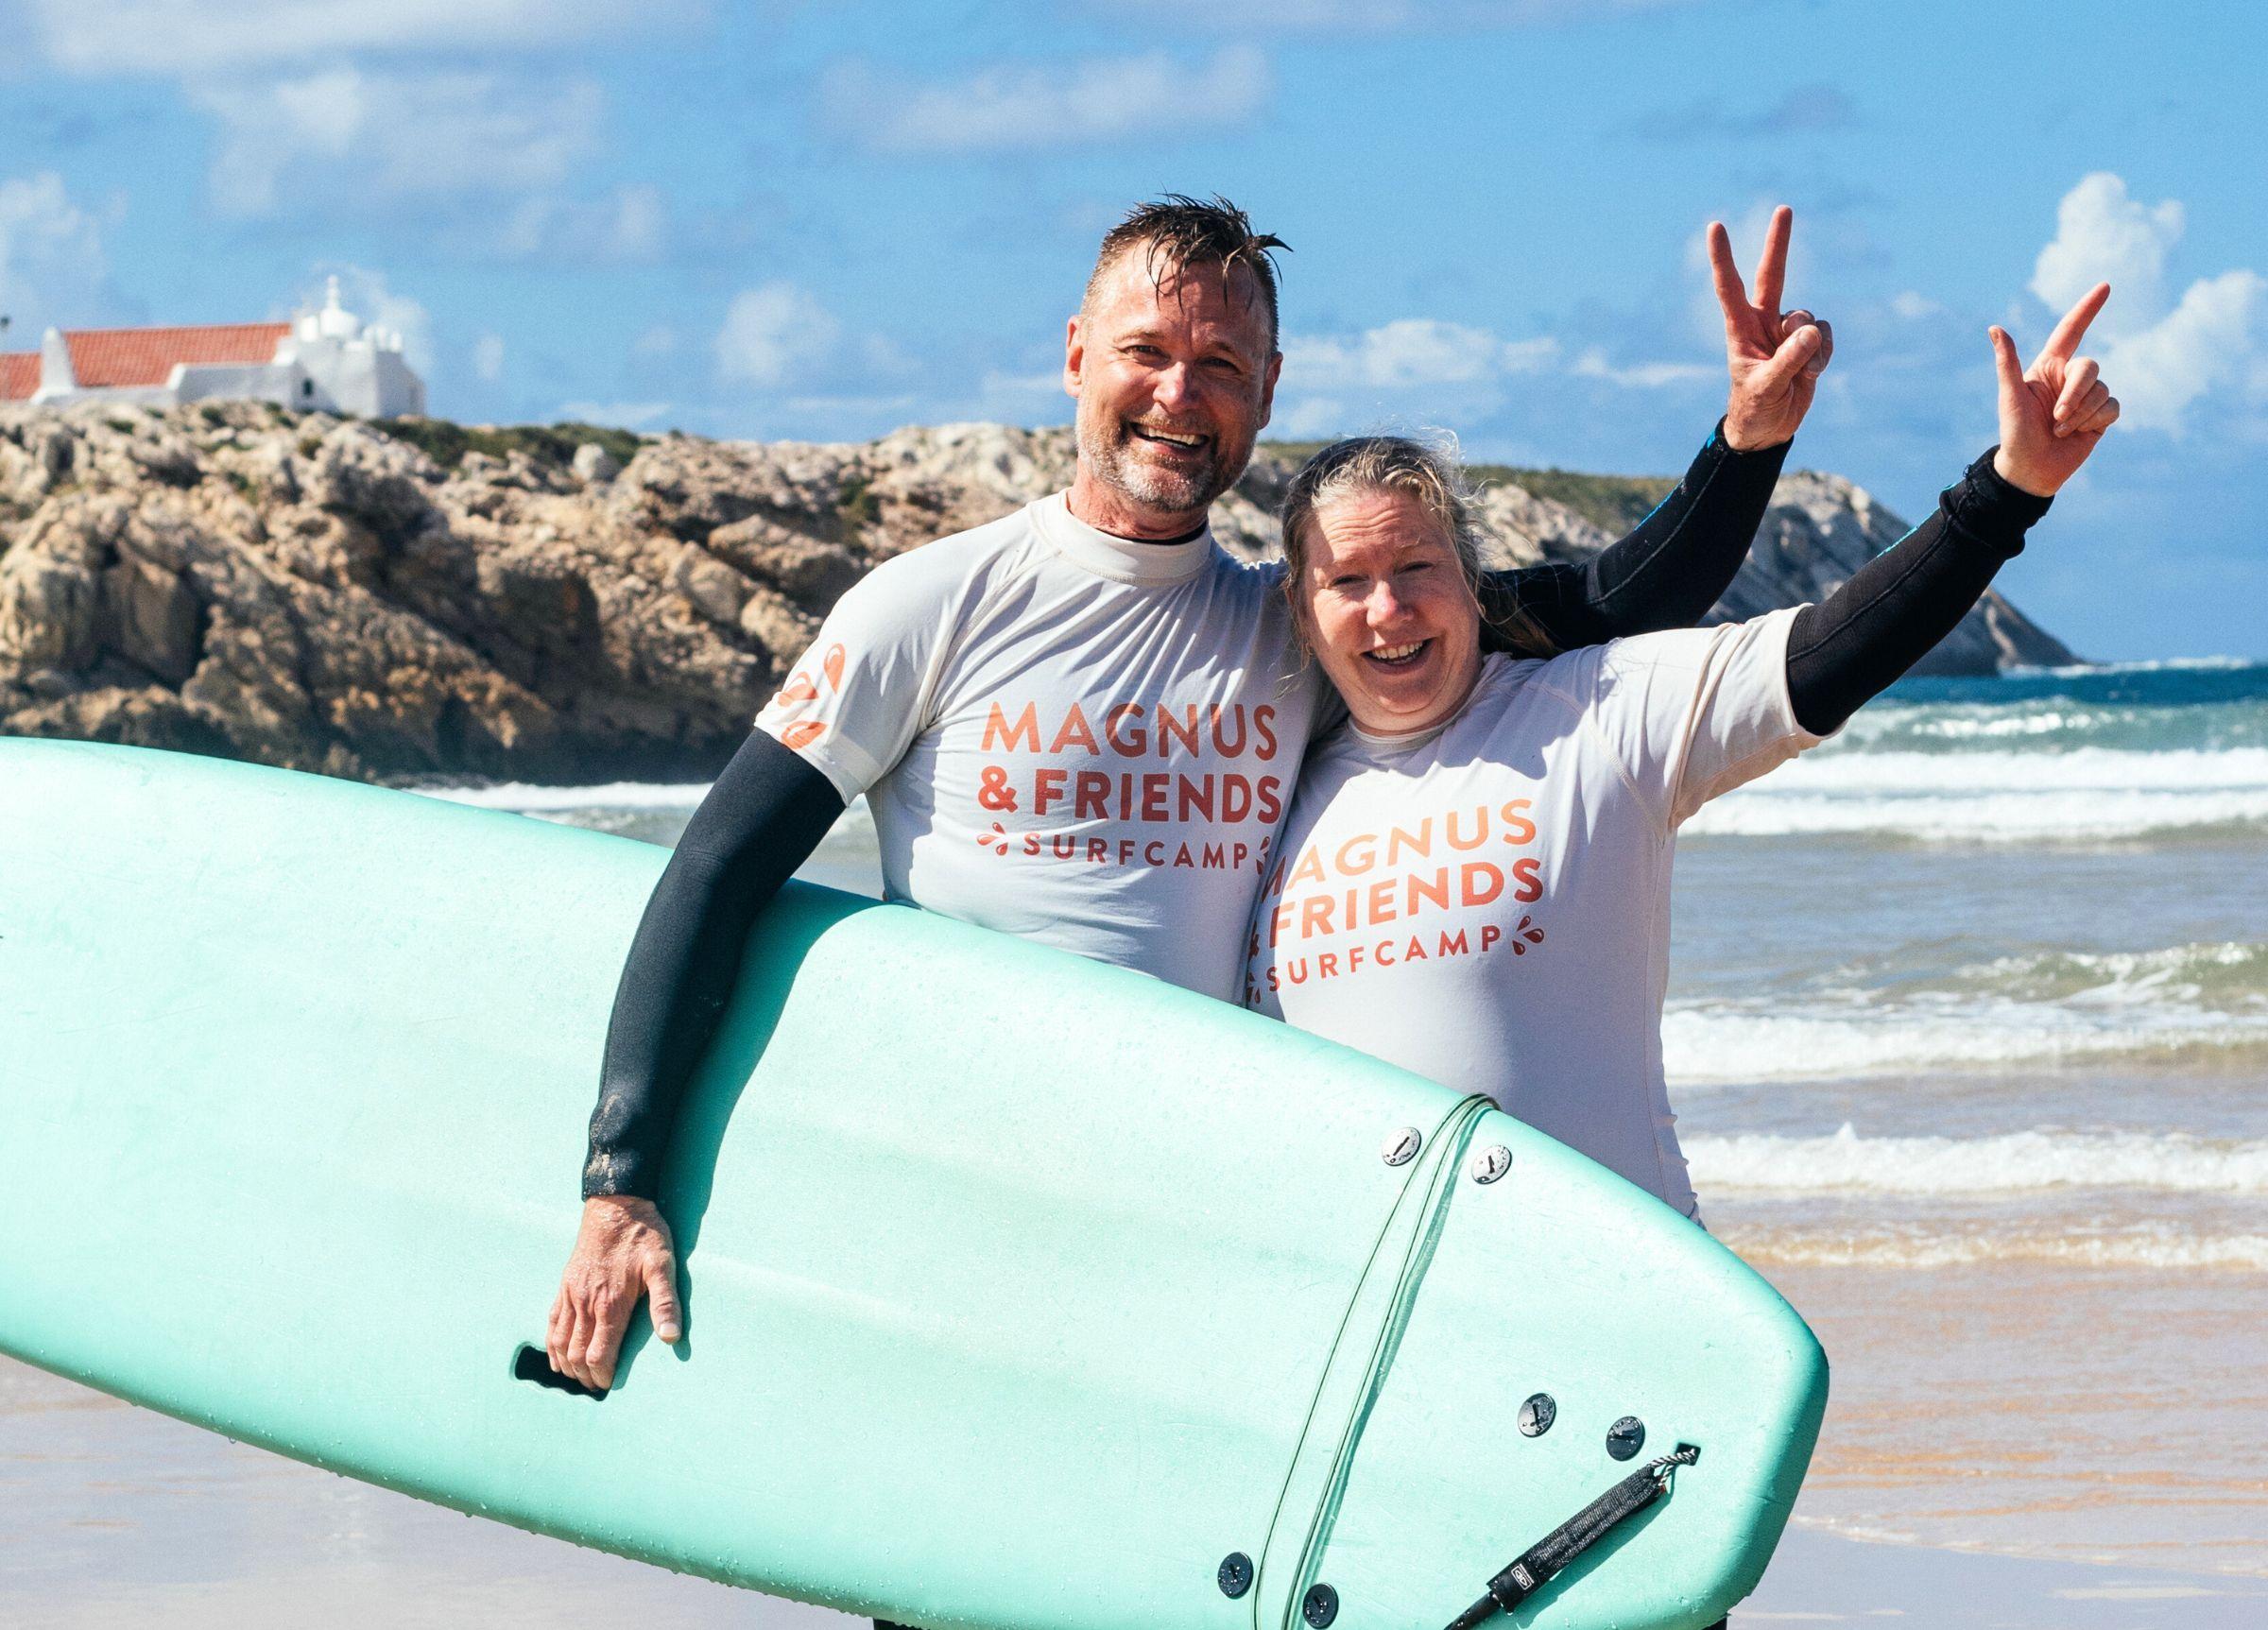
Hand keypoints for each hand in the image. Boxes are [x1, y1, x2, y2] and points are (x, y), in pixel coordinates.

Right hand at [546, 1194, 681, 1390]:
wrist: (616, 1204)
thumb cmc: (644, 1234)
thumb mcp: (663, 1265)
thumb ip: (666, 1303)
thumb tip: (671, 1338)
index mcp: (611, 1304)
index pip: (599, 1355)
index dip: (602, 1376)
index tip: (610, 1386)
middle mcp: (586, 1303)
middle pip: (576, 1355)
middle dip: (585, 1376)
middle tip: (596, 1388)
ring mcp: (571, 1294)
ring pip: (560, 1342)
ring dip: (567, 1365)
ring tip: (579, 1378)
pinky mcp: (564, 1285)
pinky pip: (552, 1322)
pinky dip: (552, 1344)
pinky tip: (558, 1356)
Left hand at [1708, 205, 1833, 451]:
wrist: (1768, 430)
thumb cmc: (1755, 409)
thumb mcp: (1766, 389)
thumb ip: (1789, 361)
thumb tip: (1812, 331)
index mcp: (1741, 329)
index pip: (1730, 287)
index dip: (1723, 257)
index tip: (1715, 226)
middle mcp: (1764, 322)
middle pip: (1773, 275)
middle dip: (1778, 243)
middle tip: (1784, 208)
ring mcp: (1787, 331)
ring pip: (1807, 318)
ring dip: (1809, 347)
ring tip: (1796, 374)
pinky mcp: (1810, 343)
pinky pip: (1826, 335)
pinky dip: (1824, 355)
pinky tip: (1810, 374)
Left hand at [1991, 282, 2118, 497]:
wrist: (2030, 470)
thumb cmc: (2015, 433)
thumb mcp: (2010, 397)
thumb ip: (2007, 362)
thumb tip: (1994, 328)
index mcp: (2049, 367)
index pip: (2071, 331)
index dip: (2087, 309)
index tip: (2105, 286)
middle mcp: (2070, 378)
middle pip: (2090, 367)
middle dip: (2076, 393)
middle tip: (2056, 417)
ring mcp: (2087, 397)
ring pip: (2101, 390)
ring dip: (2079, 414)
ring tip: (2058, 430)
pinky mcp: (2101, 416)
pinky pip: (2112, 407)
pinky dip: (2094, 421)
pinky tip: (2077, 434)